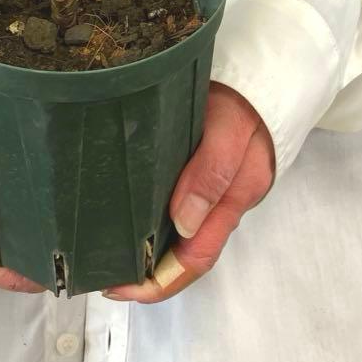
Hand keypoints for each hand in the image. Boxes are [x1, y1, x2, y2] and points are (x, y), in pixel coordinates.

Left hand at [102, 81, 275, 302]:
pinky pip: (177, 208)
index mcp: (231, 202)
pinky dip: (151, 221)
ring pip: (179, 233)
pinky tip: (126, 213)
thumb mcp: (229, 131)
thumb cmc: (242, 102)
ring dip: (148, 250)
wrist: (259, 74)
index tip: (117, 287)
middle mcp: (221, 204)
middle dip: (147, 274)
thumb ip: (211, 171)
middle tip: (101, 273)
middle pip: (184, 254)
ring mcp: (212, 189)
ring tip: (107, 251)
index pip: (194, 259)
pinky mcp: (202, 171)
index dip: (157, 282)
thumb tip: (183, 224)